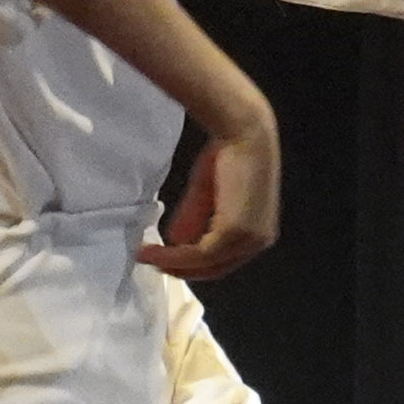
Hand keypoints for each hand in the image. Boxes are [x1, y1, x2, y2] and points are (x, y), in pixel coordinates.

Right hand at [142, 85, 282, 281]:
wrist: (242, 133)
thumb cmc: (229, 154)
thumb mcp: (206, 193)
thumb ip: (193, 219)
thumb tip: (174, 241)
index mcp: (259, 232)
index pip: (224, 260)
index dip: (193, 264)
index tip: (165, 260)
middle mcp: (259, 241)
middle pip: (214, 269)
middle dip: (180, 270)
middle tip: (151, 263)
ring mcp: (248, 239)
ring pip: (203, 264)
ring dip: (171, 264)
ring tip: (144, 256)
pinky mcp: (233, 233)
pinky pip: (198, 254)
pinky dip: (173, 256)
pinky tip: (154, 252)